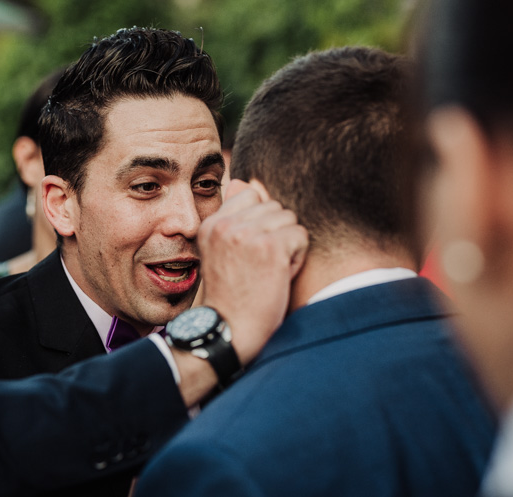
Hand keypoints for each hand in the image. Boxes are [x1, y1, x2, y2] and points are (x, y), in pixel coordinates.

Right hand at [196, 179, 307, 364]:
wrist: (229, 331)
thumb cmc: (232, 296)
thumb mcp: (222, 252)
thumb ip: (232, 218)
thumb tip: (241, 181)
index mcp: (212, 224)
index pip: (251, 193)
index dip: (262, 219)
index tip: (254, 247)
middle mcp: (226, 225)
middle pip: (274, 206)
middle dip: (277, 233)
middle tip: (262, 265)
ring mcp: (247, 234)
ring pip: (290, 219)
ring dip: (289, 245)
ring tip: (270, 270)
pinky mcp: (270, 247)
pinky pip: (301, 236)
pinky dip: (297, 258)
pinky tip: (279, 276)